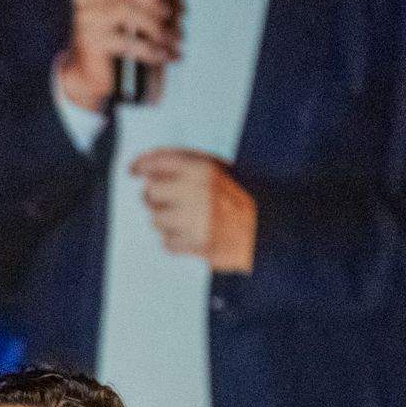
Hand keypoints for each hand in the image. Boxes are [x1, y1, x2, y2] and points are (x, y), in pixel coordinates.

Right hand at [58, 0, 183, 112]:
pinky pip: (123, 41)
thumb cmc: (127, 25)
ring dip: (155, 25)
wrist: (101, 67)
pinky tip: (164, 55)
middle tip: (174, 14)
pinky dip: (149, 49)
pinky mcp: (89, 41)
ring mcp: (84, 15)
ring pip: (124, 10)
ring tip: (173, 38)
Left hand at [129, 148, 256, 271]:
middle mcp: (195, 192)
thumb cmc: (245, 195)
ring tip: (185, 220)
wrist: (272, 226)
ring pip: (157, 221)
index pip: (158, 161)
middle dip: (154, 197)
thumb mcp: (221, 170)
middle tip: (162, 200)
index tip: (133, 171)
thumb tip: (149, 172)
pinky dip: (174, 240)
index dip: (141, 164)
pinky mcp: (197, 245)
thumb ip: (188, 167)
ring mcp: (195, 221)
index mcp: (202, 169)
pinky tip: (189, 236)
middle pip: (151, 193)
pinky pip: (168, 243)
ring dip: (165, 220)